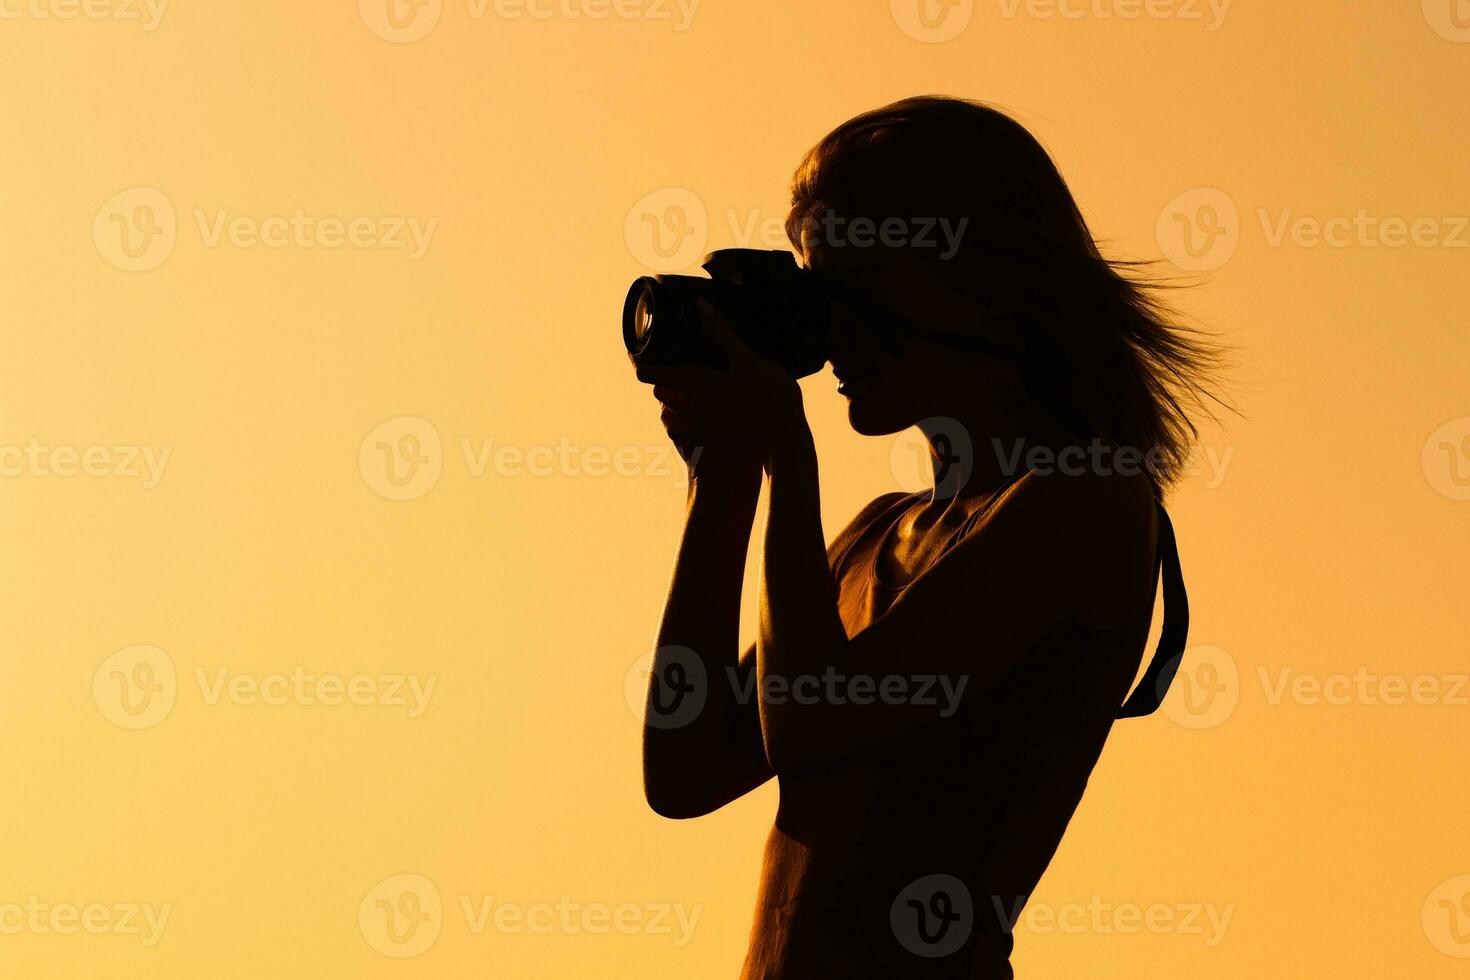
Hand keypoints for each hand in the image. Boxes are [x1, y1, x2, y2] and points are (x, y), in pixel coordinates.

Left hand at [637, 299, 807, 479]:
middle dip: (661, 376)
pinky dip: (683, 422)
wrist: (786, 443)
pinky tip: (700, 414)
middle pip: (657, 389)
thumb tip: (699, 305)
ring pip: (668, 412)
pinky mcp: (710, 440)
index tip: (642, 347)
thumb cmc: (771, 399)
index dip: (639, 358)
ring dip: (673, 398)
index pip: (647, 372)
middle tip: (676, 360)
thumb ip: (722, 333)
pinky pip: (684, 432)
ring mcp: (698, 426)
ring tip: (691, 385)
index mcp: (694, 382)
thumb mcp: (749, 360)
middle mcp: (689, 405)